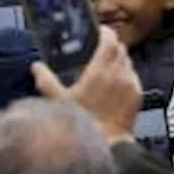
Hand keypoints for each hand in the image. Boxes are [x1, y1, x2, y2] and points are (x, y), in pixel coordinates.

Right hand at [31, 26, 140, 142]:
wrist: (107, 142)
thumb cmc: (83, 121)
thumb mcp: (57, 100)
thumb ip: (46, 80)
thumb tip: (36, 66)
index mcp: (100, 71)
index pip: (109, 41)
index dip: (105, 32)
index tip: (99, 31)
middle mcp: (119, 74)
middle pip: (121, 49)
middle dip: (111, 45)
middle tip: (98, 48)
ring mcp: (130, 85)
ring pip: (128, 62)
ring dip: (118, 60)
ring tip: (104, 67)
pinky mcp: (137, 95)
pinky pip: (133, 76)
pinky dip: (125, 74)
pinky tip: (113, 84)